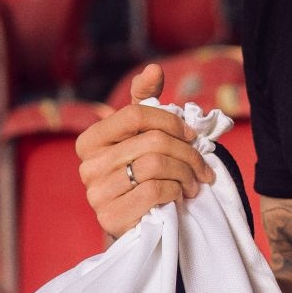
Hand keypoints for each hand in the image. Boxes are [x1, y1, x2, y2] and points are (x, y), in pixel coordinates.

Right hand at [76, 64, 215, 237]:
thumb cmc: (140, 174)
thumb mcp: (142, 136)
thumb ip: (146, 101)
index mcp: (91, 140)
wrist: (136, 224)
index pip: (135, 113)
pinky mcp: (110, 217)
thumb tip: (153, 68)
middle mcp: (87, 165)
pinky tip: (181, 195)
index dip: (170, 121)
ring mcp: (96, 192)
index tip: (191, 135)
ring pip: (156, 165)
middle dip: (188, 153)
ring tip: (195, 182)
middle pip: (152, 141)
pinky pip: (155, 190)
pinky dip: (177, 191)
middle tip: (204, 166)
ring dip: (186, 174)